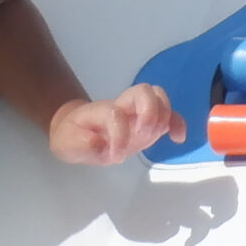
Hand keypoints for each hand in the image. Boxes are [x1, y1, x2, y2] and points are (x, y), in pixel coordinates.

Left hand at [48, 83, 181, 164]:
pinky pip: (167, 116)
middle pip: (145, 92)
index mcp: (102, 111)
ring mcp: (138, 113)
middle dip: (149, 113)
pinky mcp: (148, 123)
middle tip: (141, 136)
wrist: (76, 130)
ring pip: (159, 99)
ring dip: (164, 117)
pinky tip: (177, 139)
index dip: (118, 134)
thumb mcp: (68, 143)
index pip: (116, 113)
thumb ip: (82, 144)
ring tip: (156, 136)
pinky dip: (177, 123)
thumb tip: (102, 145)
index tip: (112, 154)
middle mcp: (123, 106)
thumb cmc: (73, 135)